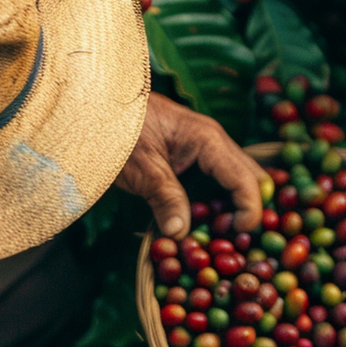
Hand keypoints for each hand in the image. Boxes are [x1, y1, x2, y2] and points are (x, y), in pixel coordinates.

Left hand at [115, 93, 267, 238]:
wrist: (94, 108)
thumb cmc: (118, 130)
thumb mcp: (142, 168)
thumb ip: (166, 198)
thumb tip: (181, 233)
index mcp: (208, 139)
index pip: (246, 179)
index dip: (250, 210)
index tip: (239, 235)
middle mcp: (214, 142)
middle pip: (252, 178)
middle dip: (249, 208)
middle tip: (234, 238)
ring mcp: (205, 148)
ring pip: (236, 180)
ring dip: (233, 208)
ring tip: (218, 236)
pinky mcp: (191, 157)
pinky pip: (216, 181)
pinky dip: (216, 203)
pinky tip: (202, 223)